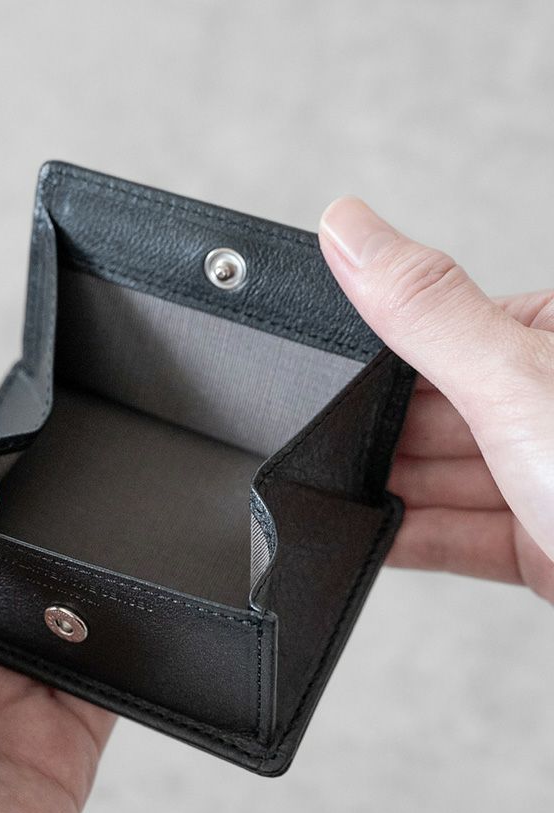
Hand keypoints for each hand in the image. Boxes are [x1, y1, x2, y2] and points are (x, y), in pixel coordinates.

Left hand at [0, 471, 113, 812]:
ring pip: (70, 620)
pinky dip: (129, 653)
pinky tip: (122, 635)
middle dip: (40, 553)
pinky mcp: (60, 751)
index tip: (1, 487)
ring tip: (83, 595)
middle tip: (53, 543)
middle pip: (14, 575)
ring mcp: (6, 707)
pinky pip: (111, 682)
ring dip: (88, 599)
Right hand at [319, 198, 553, 603]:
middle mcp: (552, 410)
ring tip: (342, 501)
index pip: (441, 334)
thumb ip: (427, 313)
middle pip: (435, 416)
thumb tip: (350, 229)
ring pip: (444, 481)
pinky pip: (459, 538)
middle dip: (378, 438)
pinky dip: (411, 541)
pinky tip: (376, 538)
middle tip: (322, 451)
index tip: (317, 378)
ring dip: (391, 495)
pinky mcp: (545, 548)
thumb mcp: (520, 382)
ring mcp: (550, 482)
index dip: (373, 359)